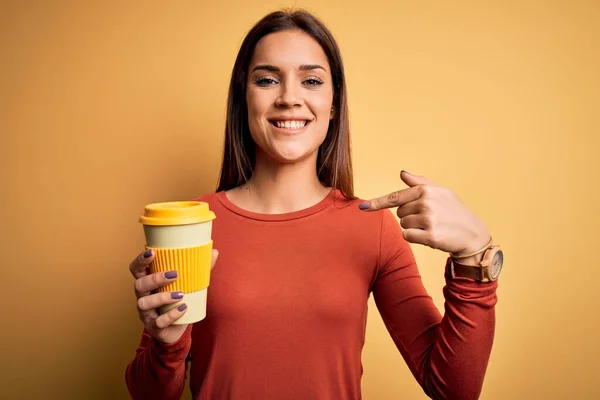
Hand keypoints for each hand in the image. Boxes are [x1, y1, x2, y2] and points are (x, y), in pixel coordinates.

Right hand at [129, 248, 218, 343]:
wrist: (178, 329)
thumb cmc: (179, 301)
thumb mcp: (188, 284)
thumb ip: (199, 269)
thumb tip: (214, 252)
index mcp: (148, 283)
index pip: (136, 269)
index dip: (140, 260)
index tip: (152, 252)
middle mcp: (143, 296)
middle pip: (139, 284)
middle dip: (155, 278)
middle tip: (175, 274)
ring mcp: (146, 313)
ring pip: (144, 303)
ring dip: (162, 297)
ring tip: (180, 294)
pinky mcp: (154, 327)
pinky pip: (158, 322)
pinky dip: (171, 315)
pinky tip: (183, 308)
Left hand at [361, 171, 489, 255]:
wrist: (473, 233)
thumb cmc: (454, 211)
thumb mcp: (441, 192)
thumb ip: (420, 183)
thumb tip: (403, 173)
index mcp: (426, 190)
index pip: (395, 197)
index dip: (377, 203)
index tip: (362, 208)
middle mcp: (426, 203)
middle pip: (399, 213)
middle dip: (410, 216)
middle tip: (430, 218)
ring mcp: (428, 219)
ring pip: (403, 225)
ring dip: (414, 227)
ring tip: (432, 226)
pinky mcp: (430, 236)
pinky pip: (408, 236)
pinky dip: (415, 237)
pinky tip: (430, 235)